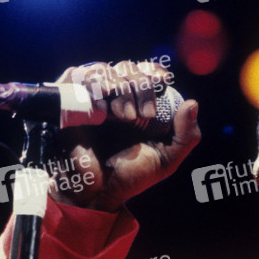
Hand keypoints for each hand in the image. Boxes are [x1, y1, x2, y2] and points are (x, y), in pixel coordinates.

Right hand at [47, 61, 199, 211]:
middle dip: (140, 85)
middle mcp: (113, 97)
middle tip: (143, 115)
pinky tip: (103, 109)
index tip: (162, 80)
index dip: (154, 71)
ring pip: (103, 69)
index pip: (146, 72)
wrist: (98, 192)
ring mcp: (90, 97)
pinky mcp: (66, 101)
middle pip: (127, 67)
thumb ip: (187, 135)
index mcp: (137, 104)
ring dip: (119, 87)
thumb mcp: (167, 158)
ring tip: (124, 117)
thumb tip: (192, 104)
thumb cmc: (131, 175)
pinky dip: (93, 86)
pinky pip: (77, 77)